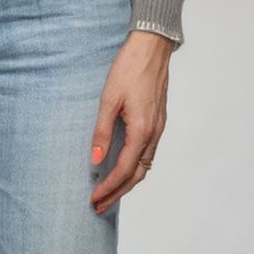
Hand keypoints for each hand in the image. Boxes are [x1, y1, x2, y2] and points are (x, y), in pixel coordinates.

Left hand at [89, 30, 174, 213]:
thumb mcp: (109, 99)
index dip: (109, 188)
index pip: (124, 170)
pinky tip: (123, 167)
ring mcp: (159, 128)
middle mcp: (154, 134)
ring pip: (145, 166)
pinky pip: (148, 153)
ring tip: (109, 192)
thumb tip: (96, 160)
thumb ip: (102, 131)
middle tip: (99, 206)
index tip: (94, 199)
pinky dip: (135, 167)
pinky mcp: (158, 121)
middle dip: (118, 193)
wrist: (152, 48)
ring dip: (127, 182)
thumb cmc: (129, 68)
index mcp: (142, 130)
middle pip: (137, 175)